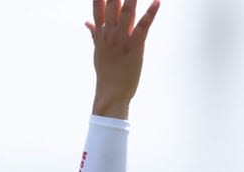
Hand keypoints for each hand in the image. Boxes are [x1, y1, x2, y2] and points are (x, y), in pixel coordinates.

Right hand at [87, 0, 160, 119]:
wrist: (111, 92)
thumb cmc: (106, 72)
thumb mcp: (98, 50)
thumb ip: (94, 33)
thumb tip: (86, 22)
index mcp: (101, 32)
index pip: (98, 5)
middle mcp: (109, 32)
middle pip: (112, 3)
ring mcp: (121, 38)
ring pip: (126, 11)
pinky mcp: (135, 46)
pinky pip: (143, 26)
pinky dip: (150, 13)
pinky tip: (157, 2)